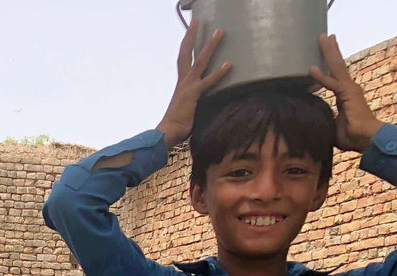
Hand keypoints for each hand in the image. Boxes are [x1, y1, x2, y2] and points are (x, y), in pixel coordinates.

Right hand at [156, 21, 230, 148]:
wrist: (167, 133)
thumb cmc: (176, 127)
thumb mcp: (186, 110)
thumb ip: (195, 102)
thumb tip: (205, 104)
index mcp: (180, 84)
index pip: (183, 59)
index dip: (186, 44)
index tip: (190, 31)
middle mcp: (183, 81)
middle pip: (186, 53)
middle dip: (191, 36)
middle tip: (196, 20)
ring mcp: (188, 86)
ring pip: (200, 61)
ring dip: (210, 46)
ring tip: (219, 32)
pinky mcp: (194, 94)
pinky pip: (208, 81)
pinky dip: (219, 72)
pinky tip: (229, 64)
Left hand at [310, 35, 383, 152]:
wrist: (367, 139)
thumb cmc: (352, 136)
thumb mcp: (332, 127)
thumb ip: (324, 120)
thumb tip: (312, 123)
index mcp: (345, 95)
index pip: (334, 76)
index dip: (328, 65)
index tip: (321, 56)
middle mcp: (348, 88)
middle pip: (337, 66)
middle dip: (330, 51)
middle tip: (323, 36)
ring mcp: (349, 89)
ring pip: (336, 67)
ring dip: (328, 53)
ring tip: (322, 38)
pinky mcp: (348, 94)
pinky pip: (332, 83)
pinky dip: (321, 77)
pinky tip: (312, 69)